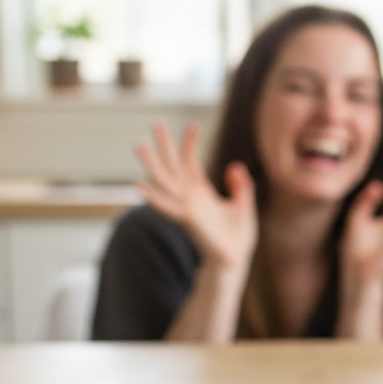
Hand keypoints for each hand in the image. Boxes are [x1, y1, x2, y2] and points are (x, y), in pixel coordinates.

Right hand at [136, 120, 257, 284]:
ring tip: (139, 146)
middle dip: (165, 145)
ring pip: (165, 182)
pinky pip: (167, 207)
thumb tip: (235, 166)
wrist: (235, 260)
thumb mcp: (243, 205)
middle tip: (156, 122)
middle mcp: (189, 197)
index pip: (191, 162)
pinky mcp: (187, 220)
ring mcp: (186, 208)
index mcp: (201, 193)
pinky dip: (154, 198)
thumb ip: (241, 186)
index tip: (193, 124)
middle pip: (173, 166)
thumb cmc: (237, 237)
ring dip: (152, 165)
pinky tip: (138, 187)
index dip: (190, 143)